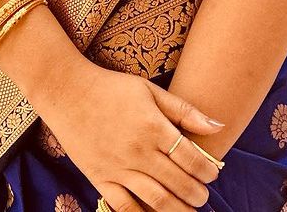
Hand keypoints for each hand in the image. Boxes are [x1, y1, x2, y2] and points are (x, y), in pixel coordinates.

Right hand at [38, 61, 222, 211]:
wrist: (67, 91)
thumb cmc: (111, 87)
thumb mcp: (149, 90)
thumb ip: (184, 110)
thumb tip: (218, 126)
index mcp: (153, 127)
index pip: (192, 159)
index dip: (208, 170)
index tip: (212, 173)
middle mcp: (139, 151)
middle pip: (179, 184)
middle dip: (198, 194)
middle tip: (202, 195)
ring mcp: (119, 168)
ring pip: (158, 201)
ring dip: (179, 210)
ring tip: (188, 210)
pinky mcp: (101, 178)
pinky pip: (126, 207)